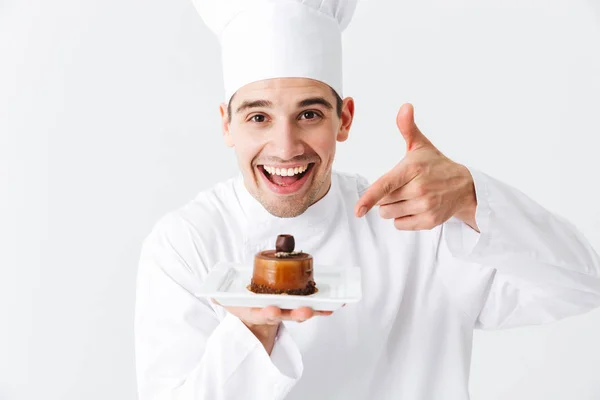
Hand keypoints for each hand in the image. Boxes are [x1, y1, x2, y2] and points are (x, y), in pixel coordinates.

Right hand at [213, 300, 332, 325]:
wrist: (255, 316)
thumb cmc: (244, 305)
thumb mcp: (229, 302)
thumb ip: (220, 296)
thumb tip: (211, 293)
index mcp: (258, 312)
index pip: (264, 314)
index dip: (268, 312)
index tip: (272, 310)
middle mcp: (276, 314)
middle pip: (288, 315)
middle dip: (297, 313)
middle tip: (305, 310)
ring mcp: (289, 312)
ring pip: (303, 312)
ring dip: (316, 310)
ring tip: (327, 307)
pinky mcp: (300, 307)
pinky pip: (315, 307)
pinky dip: (326, 306)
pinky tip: (338, 303)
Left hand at [355, 104, 477, 230]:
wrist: (464, 187)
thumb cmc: (436, 165)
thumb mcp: (421, 145)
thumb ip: (408, 127)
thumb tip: (405, 106)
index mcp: (412, 169)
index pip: (386, 185)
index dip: (370, 198)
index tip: (358, 209)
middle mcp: (419, 189)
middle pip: (383, 202)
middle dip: (385, 197)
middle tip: (401, 187)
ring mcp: (425, 206)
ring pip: (389, 214)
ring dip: (392, 208)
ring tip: (407, 197)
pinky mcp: (429, 221)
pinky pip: (400, 224)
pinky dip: (401, 219)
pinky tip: (413, 207)